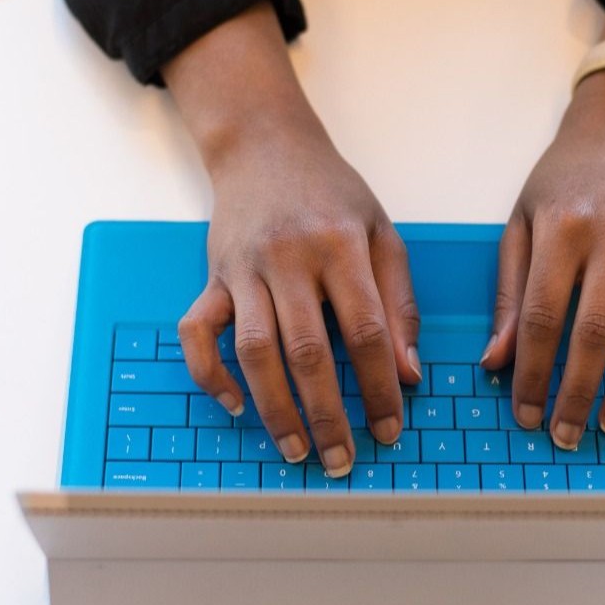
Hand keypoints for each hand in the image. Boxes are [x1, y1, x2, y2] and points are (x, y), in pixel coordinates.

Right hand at [176, 114, 420, 476]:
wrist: (264, 144)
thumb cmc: (330, 193)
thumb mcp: (382, 233)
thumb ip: (399, 302)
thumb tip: (407, 374)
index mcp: (341, 245)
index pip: (366, 330)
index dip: (379, 386)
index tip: (389, 428)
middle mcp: (289, 258)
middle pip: (308, 350)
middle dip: (327, 413)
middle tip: (341, 459)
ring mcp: (244, 268)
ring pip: (254, 350)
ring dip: (274, 407)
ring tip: (295, 450)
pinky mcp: (211, 275)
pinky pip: (197, 332)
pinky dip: (210, 374)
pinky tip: (235, 406)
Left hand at [481, 70, 604, 449]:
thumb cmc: (564, 179)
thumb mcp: (521, 222)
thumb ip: (508, 292)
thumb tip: (495, 362)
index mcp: (561, 228)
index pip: (542, 316)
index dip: (532, 372)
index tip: (525, 414)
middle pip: (595, 331)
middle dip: (577, 391)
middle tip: (566, 433)